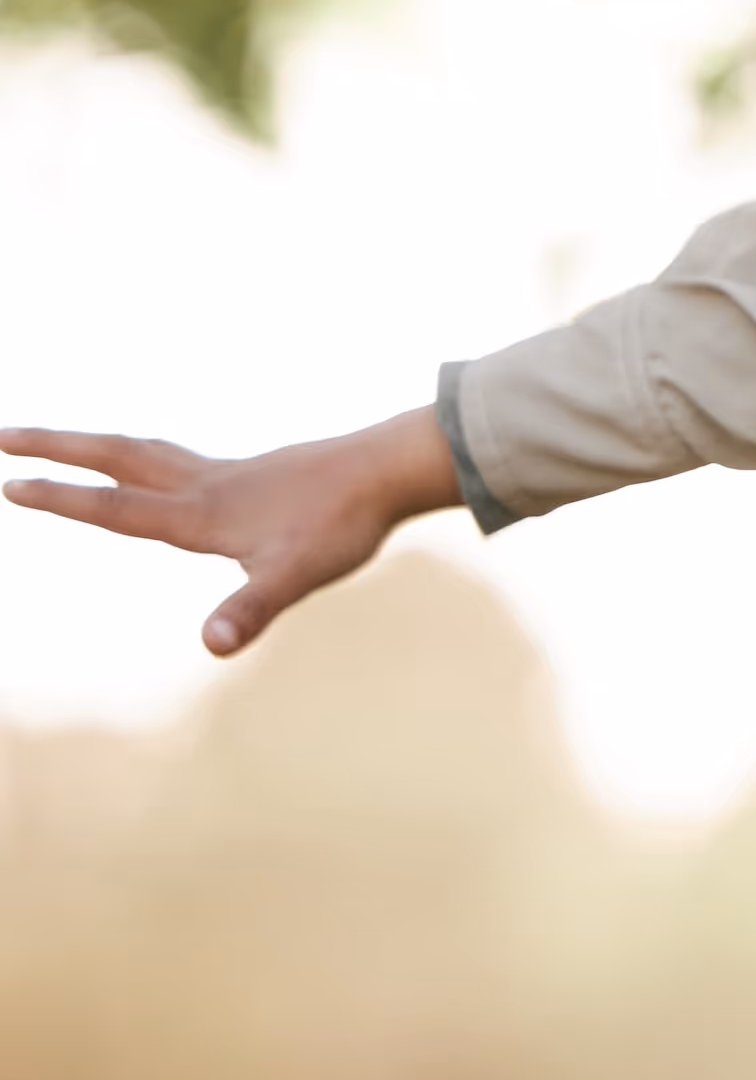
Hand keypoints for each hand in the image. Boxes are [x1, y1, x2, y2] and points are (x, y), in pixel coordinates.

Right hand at [1, 407, 464, 655]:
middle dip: (56, 447)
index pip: (112, 507)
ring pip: (145, 450)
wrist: (393, 468)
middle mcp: (203, 485)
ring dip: (97, 445)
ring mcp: (227, 474)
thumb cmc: (344, 524)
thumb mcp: (295, 576)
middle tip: (3, 435)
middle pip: (115, 457)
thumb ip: (251, 609)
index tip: (6, 484)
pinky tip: (154, 468)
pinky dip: (145, 454)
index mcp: (198, 514)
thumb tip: (213, 644)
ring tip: (64, 443)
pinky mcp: (251, 473)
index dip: (60, 498)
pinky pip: (178, 458)